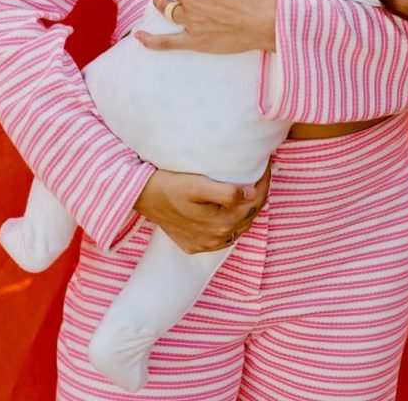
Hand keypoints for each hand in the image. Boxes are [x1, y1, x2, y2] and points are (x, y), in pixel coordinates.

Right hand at [134, 163, 271, 252]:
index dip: (264, 181)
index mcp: (220, 223)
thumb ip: (224, 192)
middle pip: (249, 215)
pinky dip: (232, 221)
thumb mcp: (196, 185)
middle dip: (259, 193)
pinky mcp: (194, 244)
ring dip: (247, 208)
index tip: (268, 163)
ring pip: (238, 226)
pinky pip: (223, 235)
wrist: (140, 196)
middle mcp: (216, 238)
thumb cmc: (168, 185)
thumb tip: (250, 194)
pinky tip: (232, 208)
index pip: (254, 201)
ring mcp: (205, 244)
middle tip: (263, 171)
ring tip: (252, 186)